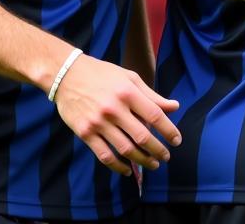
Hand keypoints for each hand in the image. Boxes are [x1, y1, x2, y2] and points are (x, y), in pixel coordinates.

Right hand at [52, 53, 180, 174]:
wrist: (67, 75)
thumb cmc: (103, 74)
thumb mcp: (130, 78)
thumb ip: (152, 95)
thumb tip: (174, 107)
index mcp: (128, 92)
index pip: (154, 115)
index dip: (168, 130)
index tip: (177, 141)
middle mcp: (114, 109)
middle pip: (142, 135)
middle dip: (157, 149)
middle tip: (166, 157)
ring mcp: (99, 123)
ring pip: (125, 149)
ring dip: (142, 160)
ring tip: (153, 164)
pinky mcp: (85, 133)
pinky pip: (104, 155)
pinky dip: (118, 166)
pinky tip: (128, 169)